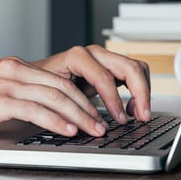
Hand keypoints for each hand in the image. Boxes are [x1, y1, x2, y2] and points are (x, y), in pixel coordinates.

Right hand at [0, 57, 105, 136]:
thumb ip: (11, 93)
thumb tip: (34, 109)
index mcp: (13, 67)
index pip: (56, 80)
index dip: (80, 97)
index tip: (92, 112)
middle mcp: (12, 71)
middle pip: (61, 86)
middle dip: (86, 107)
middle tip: (101, 123)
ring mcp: (4, 84)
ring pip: (53, 97)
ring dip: (78, 115)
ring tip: (92, 129)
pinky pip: (34, 109)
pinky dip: (55, 120)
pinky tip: (66, 130)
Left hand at [33, 45, 150, 123]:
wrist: (37, 79)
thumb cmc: (41, 86)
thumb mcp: (52, 96)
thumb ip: (69, 109)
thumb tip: (87, 126)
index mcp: (78, 56)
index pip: (105, 77)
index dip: (115, 100)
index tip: (121, 119)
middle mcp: (94, 54)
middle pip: (129, 67)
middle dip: (140, 93)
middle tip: (142, 116)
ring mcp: (104, 58)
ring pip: (136, 68)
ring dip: (142, 91)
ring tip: (137, 114)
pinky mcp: (110, 67)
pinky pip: (133, 74)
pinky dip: (138, 90)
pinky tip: (131, 108)